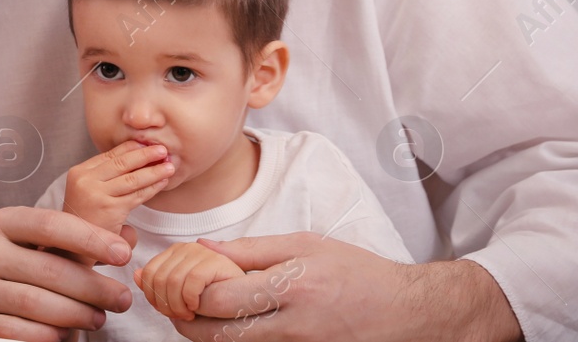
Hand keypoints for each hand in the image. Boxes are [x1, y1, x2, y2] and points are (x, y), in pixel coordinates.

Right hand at [0, 206, 134, 341]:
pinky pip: (19, 331)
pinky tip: (67, 334)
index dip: (89, 238)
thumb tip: (127, 238)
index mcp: (2, 224)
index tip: (122, 254)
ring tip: (98, 319)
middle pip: (49, 269)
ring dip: (76, 314)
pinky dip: (49, 336)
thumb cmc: (2, 265)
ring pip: (36, 304)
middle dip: (93, 286)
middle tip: (121, 298)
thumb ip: (70, 242)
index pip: (50, 225)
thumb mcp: (25, 243)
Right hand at [62, 141, 175, 234]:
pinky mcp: (110, 209)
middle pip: (121, 163)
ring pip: (132, 179)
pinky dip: (152, 188)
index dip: (131, 148)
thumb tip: (135, 155)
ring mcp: (97, 195)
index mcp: (79, 172)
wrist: (73, 247)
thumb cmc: (85, 218)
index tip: (148, 143)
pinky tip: (163, 183)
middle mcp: (85, 181)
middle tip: (162, 149)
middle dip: (145, 155)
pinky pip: (137, 195)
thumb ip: (105, 175)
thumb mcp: (88, 190)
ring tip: (169, 166)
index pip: (109, 155)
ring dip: (154, 171)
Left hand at [134, 242, 242, 320]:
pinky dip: (191, 299)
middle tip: (180, 316)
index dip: (153, 297)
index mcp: (177, 252)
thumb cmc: (216, 300)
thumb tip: (136, 275)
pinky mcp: (217, 261)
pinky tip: (198, 307)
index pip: (148, 273)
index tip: (167, 311)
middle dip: (165, 304)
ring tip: (190, 314)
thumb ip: (159, 284)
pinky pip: (191, 281)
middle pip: (157, 277)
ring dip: (178, 305)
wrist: (248, 303)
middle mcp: (189, 247)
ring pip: (172, 281)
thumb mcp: (181, 295)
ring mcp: (204, 252)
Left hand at [172, 233, 521, 341]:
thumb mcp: (304, 245)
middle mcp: (292, 326)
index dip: (188, 292)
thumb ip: (250, 249)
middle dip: (183, 320)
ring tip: (191, 312)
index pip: (220, 298)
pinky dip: (232, 340)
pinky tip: (225, 324)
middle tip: (170, 304)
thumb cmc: (356, 272)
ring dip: (203, 332)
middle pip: (217, 335)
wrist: (407, 312)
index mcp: (291, 288)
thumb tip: (202, 247)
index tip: (176, 279)